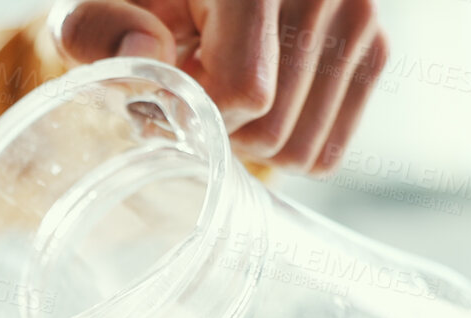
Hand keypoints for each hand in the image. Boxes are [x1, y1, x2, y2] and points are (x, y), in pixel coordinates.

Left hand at [51, 0, 386, 173]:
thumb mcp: (106, 2)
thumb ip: (96, 26)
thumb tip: (142, 53)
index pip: (246, 92)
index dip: (197, 111)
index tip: (169, 91)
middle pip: (273, 130)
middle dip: (221, 131)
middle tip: (196, 95)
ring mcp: (356, 18)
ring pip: (303, 148)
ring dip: (252, 140)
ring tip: (227, 93)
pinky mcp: (374, 47)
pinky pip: (329, 148)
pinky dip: (287, 140)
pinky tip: (263, 98)